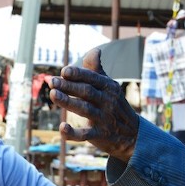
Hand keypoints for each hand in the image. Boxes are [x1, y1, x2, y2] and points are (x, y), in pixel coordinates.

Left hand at [49, 48, 138, 162]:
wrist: (132, 134)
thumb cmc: (114, 106)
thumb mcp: (109, 87)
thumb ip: (97, 70)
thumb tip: (95, 50)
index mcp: (109, 87)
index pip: (92, 78)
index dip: (78, 74)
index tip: (64, 71)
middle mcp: (107, 102)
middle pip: (87, 92)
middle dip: (69, 86)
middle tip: (52, 81)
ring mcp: (104, 119)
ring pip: (85, 109)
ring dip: (68, 102)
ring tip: (54, 95)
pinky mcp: (99, 135)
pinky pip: (85, 134)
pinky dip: (73, 132)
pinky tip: (62, 127)